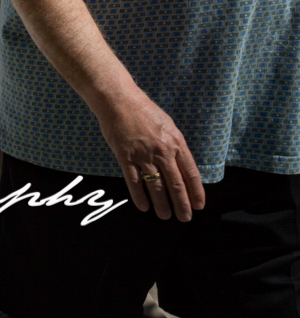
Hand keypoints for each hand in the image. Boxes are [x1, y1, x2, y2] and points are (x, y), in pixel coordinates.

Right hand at [96, 90, 204, 219]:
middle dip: (182, 204)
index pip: (191, 174)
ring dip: (162, 204)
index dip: (196, 192)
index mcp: (176, 144)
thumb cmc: (144, 110)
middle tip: (185, 218)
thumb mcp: (168, 126)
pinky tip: (143, 206)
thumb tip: (181, 167)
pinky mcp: (125, 156)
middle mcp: (163, 152)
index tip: (199, 205)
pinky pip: (134, 181)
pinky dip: (139, 196)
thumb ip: (175, 146)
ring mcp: (143, 155)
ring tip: (165, 216)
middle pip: (176, 184)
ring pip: (156, 186)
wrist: (118, 100)